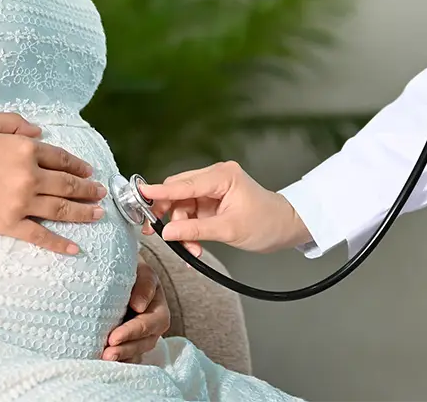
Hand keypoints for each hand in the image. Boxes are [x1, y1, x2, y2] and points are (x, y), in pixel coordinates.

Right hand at [0, 112, 106, 254]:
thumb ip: (15, 123)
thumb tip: (39, 132)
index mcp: (24, 148)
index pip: (60, 157)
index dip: (78, 164)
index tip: (89, 170)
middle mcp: (28, 175)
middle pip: (67, 184)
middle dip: (87, 189)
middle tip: (100, 193)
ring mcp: (20, 202)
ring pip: (60, 209)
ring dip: (83, 212)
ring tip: (97, 214)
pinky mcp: (7, 224)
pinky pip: (39, 235)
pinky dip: (59, 243)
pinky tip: (75, 248)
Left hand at [104, 258, 168, 361]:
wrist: (117, 273)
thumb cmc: (130, 271)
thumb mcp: (141, 270)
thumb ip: (144, 283)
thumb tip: (139, 306)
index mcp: (158, 308)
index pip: (150, 324)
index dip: (132, 332)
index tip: (113, 337)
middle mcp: (153, 326)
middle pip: (145, 342)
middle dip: (126, 349)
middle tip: (107, 354)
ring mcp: (141, 338)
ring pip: (136, 353)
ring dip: (121, 357)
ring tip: (103, 359)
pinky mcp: (129, 344)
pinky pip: (127, 358)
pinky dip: (118, 361)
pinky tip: (102, 362)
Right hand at [138, 161, 309, 256]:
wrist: (286, 228)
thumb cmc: (266, 223)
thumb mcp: (229, 230)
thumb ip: (195, 231)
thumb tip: (167, 233)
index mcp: (222, 176)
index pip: (184, 184)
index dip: (160, 191)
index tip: (140, 195)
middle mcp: (215, 177)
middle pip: (178, 193)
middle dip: (170, 217)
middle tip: (159, 234)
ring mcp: (213, 189)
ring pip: (182, 206)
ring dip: (182, 229)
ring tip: (191, 250)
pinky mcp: (212, 202)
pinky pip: (191, 214)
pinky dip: (189, 231)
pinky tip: (194, 246)